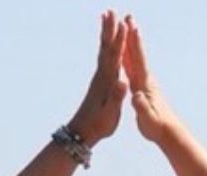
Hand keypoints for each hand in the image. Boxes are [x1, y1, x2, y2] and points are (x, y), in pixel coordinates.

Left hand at [68, 11, 127, 146]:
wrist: (82, 131)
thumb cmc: (98, 125)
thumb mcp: (110, 114)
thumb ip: (116, 98)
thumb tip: (122, 83)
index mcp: (107, 82)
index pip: (115, 57)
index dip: (120, 41)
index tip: (124, 25)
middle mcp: (101, 75)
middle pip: (106, 48)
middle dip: (110, 29)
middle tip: (111, 11)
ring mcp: (99, 77)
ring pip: (104, 50)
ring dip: (106, 33)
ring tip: (107, 17)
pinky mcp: (99, 81)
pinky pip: (103, 57)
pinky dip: (106, 46)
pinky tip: (107, 42)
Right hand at [120, 16, 181, 145]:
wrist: (167, 131)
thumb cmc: (156, 126)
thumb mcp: (147, 119)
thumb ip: (141, 107)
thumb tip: (137, 97)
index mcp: (144, 85)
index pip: (139, 60)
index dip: (134, 44)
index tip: (132, 27)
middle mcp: (145, 79)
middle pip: (137, 53)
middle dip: (132, 35)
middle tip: (128, 17)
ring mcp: (144, 82)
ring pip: (134, 58)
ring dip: (130, 43)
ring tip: (126, 27)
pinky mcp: (142, 87)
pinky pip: (132, 67)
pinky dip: (128, 57)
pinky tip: (124, 53)